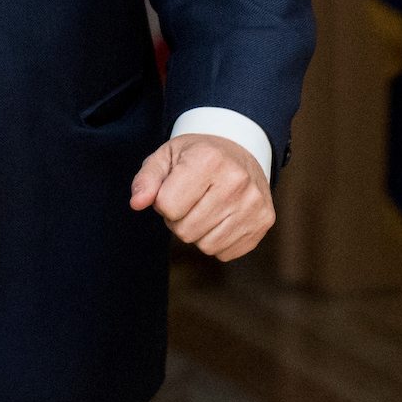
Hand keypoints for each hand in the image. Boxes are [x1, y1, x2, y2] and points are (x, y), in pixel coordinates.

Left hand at [129, 133, 274, 261]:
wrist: (240, 149)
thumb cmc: (197, 156)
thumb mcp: (166, 157)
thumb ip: (146, 179)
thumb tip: (137, 203)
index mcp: (209, 159)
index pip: (168, 206)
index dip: (163, 202)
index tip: (174, 188)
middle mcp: (236, 180)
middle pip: (185, 230)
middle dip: (179, 219)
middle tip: (190, 200)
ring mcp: (254, 203)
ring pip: (206, 245)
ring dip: (198, 232)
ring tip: (205, 207)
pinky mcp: (264, 221)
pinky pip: (225, 252)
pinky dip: (217, 240)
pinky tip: (222, 217)